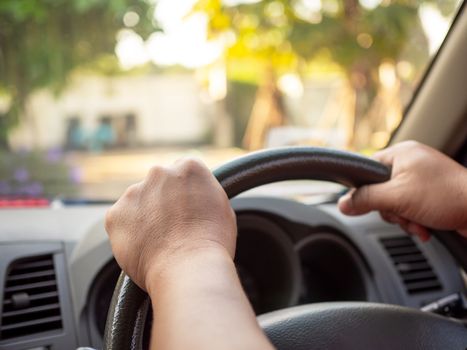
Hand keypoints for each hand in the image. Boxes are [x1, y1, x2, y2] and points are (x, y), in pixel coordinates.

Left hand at [105, 158, 236, 290]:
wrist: (189, 270)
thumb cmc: (212, 243)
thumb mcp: (222, 207)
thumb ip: (204, 192)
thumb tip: (197, 195)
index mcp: (189, 167)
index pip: (182, 172)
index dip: (186, 194)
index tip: (187, 209)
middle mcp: (159, 173)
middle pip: (159, 184)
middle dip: (163, 202)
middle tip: (174, 228)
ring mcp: (135, 192)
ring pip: (138, 202)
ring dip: (145, 217)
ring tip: (160, 242)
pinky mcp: (115, 215)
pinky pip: (121, 222)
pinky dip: (129, 234)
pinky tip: (146, 248)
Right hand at [338, 141, 466, 240]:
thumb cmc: (447, 197)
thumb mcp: (397, 197)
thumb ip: (366, 199)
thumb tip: (343, 204)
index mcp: (401, 154)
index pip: (367, 170)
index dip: (367, 190)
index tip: (371, 204)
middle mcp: (411, 163)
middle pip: (380, 191)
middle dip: (391, 210)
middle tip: (403, 213)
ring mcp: (422, 179)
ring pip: (395, 203)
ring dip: (404, 218)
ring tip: (418, 222)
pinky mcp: (431, 195)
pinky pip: (410, 208)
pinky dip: (415, 220)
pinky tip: (425, 226)